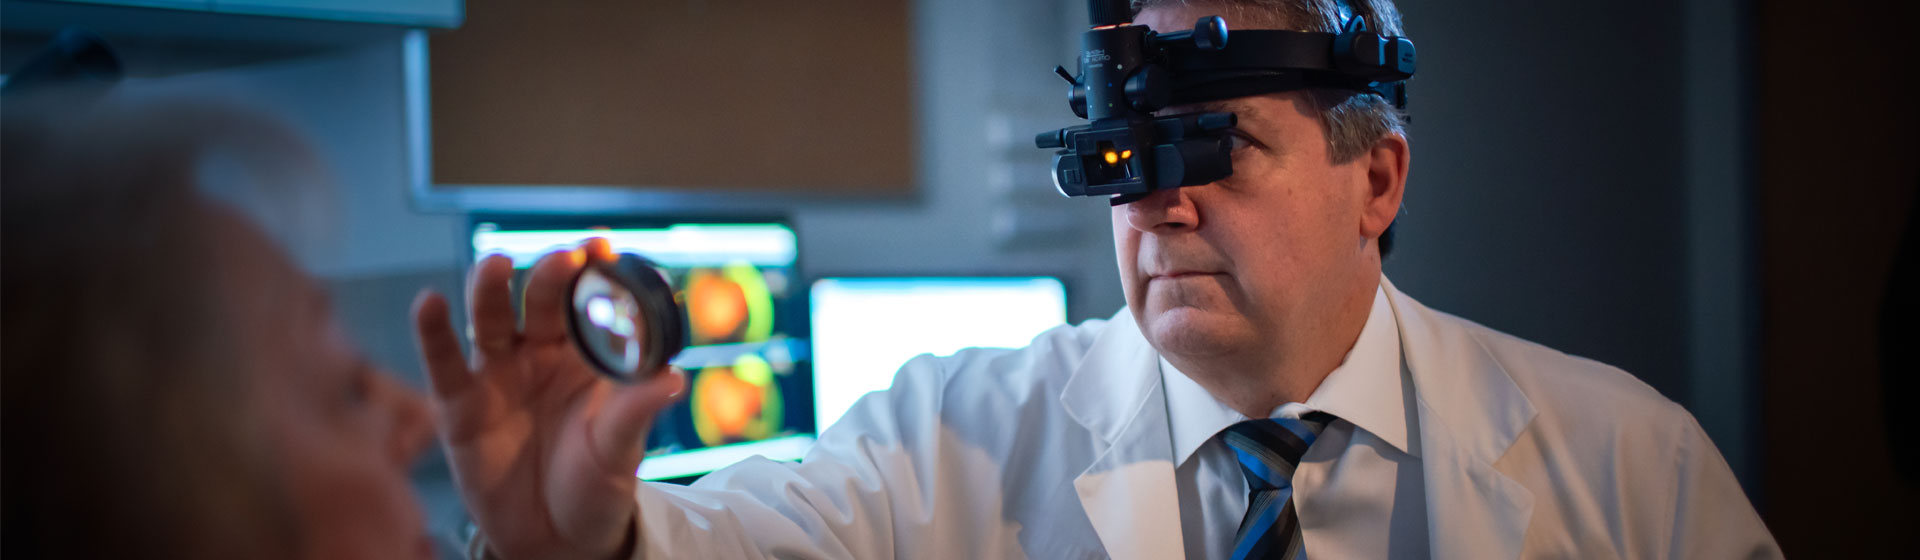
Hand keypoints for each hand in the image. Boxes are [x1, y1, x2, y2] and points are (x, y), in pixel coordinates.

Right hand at [412, 239, 685, 559]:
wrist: (554, 541)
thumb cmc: (596, 488)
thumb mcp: (620, 452)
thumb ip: (636, 411)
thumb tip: (673, 378)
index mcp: (588, 357)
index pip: (591, 304)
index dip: (595, 273)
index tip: (603, 246)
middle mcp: (541, 354)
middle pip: (541, 302)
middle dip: (551, 276)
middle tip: (564, 260)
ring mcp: (499, 374)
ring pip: (491, 319)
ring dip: (490, 288)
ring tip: (495, 265)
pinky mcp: (459, 403)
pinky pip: (444, 361)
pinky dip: (432, 331)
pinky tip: (428, 303)